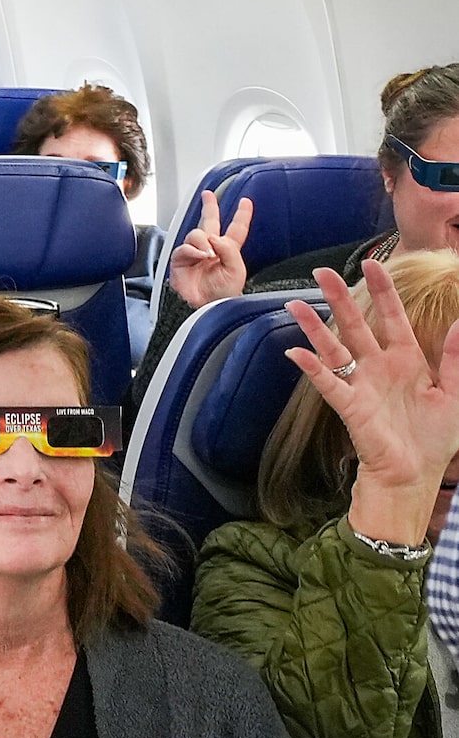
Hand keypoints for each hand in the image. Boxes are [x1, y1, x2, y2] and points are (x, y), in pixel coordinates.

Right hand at [167, 189, 255, 308]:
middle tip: (207, 195)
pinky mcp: (180, 262)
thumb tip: (214, 237)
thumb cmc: (221, 296)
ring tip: (209, 255)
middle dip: (209, 207)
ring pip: (197, 233)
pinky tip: (201, 256)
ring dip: (204, 241)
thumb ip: (229, 249)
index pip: (236, 229)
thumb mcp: (237, 270)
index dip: (241, 214)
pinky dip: (193, 250)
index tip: (245, 202)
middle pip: (210, 222)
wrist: (203, 310)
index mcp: (228, 252)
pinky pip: (184, 247)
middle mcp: (210, 250)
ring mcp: (194, 255)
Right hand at [286, 260, 458, 544]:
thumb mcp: (454, 393)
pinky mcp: (350, 407)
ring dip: (313, 327)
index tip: (375, 262)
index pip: (391, 317)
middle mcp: (379, 367)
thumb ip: (455, 358)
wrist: (416, 474)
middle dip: (339, 297)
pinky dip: (313, 369)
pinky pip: (328, 383)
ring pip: (333, 348)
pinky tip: (295, 353)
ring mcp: (361, 385)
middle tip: (320, 272)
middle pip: (354, 324)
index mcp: (407, 360)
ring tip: (294, 304)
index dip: (383, 291)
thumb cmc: (435, 438)